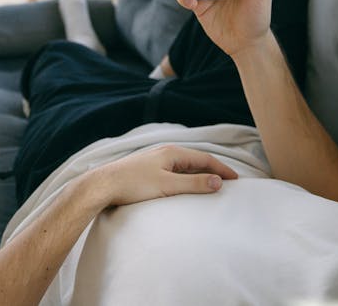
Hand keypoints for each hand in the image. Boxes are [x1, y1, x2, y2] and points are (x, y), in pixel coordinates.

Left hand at [87, 145, 237, 207]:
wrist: (102, 185)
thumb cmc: (133, 184)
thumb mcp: (167, 185)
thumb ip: (194, 183)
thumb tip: (218, 181)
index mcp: (173, 152)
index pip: (205, 158)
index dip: (222, 169)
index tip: (236, 179)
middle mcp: (165, 152)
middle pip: (196, 160)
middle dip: (213, 170)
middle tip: (227, 182)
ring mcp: (155, 159)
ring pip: (185, 165)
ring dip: (199, 173)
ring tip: (211, 184)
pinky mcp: (147, 168)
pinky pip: (174, 170)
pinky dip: (186, 176)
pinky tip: (185, 185)